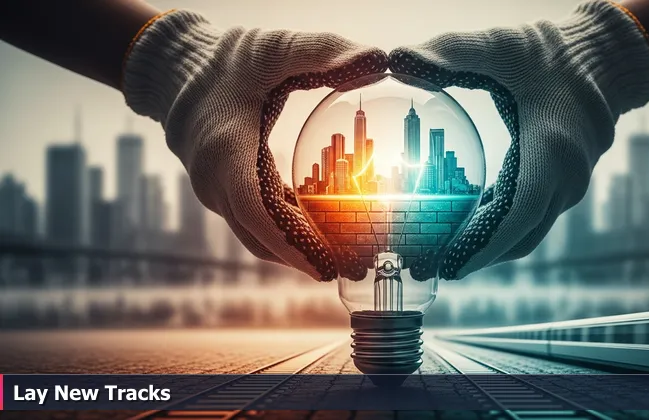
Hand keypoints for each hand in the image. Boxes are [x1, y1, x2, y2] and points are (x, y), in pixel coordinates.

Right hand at [123, 10, 386, 280]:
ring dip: (299, 249)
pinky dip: (288, 231)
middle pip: (263, 236)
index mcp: (226, 153)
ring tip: (347, 257)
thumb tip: (379, 59)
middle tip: (355, 267)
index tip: (326, 267)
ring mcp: (218, 192)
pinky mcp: (226, 192)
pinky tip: (323, 231)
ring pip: (259, 235)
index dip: (293, 244)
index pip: (258, 213)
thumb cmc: (226, 61)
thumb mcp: (275, 49)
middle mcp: (217, 183)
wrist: (176, 72)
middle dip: (307, 256)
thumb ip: (325, 52)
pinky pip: (257, 221)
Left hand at [389, 0, 648, 279]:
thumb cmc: (557, 52)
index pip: (518, 216)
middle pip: (519, 235)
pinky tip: (468, 222)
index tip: (451, 267)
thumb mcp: (501, 47)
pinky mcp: (563, 181)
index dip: (484, 246)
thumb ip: (448, 53)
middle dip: (477, 255)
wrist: (608, 57)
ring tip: (443, 252)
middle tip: (432, 266)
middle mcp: (566, 178)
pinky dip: (501, 225)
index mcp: (551, 151)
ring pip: (526, 230)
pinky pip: (531, 214)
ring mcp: (569, 184)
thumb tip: (397, 60)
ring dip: (488, 245)